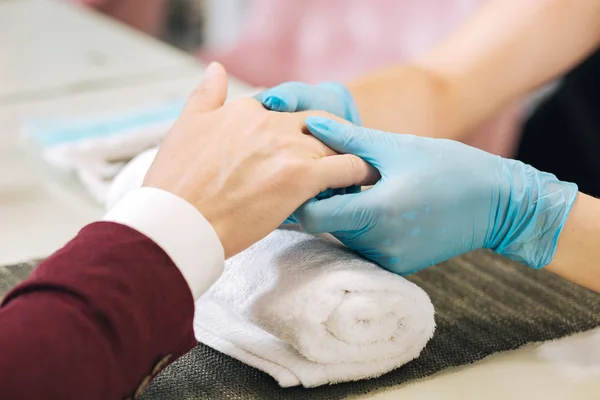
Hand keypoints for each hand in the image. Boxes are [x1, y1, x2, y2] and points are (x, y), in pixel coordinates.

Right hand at [143, 64, 376, 257]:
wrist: (177, 220)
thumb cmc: (176, 183)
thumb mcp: (186, 126)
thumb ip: (206, 96)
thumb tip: (216, 69)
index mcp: (246, 109)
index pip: (287, 113)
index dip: (298, 133)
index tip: (301, 150)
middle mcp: (270, 121)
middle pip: (317, 125)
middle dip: (329, 142)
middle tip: (336, 162)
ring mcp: (287, 147)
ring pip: (335, 143)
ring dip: (346, 158)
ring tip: (355, 176)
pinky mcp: (301, 176)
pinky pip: (346, 168)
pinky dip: (359, 174)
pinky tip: (364, 183)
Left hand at [293, 117, 577, 273]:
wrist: (498, 203)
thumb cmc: (450, 167)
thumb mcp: (396, 146)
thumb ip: (347, 139)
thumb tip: (310, 123)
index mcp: (376, 212)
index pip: (311, 217)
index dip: (303, 195)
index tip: (307, 174)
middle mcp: (378, 244)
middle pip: (325, 226)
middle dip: (323, 200)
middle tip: (332, 175)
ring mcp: (388, 259)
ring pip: (343, 235)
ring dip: (343, 213)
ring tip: (361, 187)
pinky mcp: (398, 265)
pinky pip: (364, 245)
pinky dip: (362, 226)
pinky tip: (380, 204)